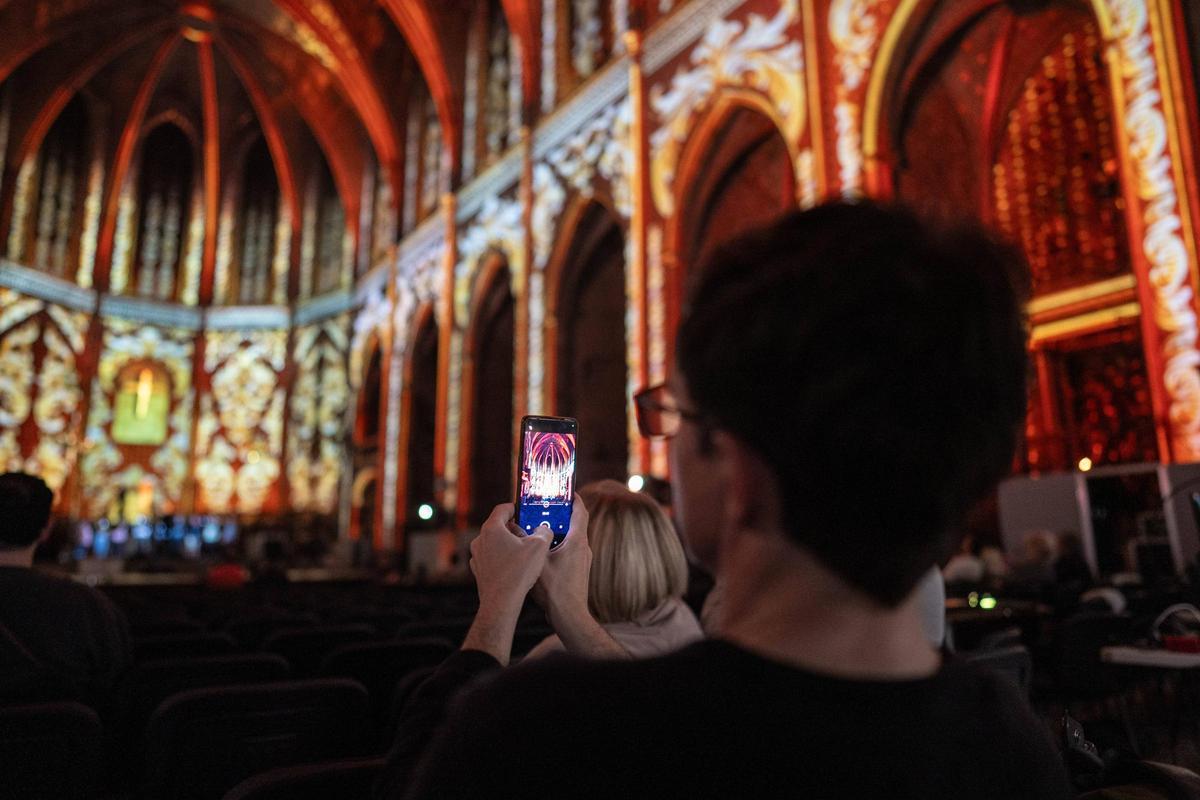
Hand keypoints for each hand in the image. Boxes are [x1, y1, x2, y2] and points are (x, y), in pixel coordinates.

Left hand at [470, 502, 553, 613]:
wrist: (501, 602)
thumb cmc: (518, 573)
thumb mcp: (540, 547)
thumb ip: (544, 532)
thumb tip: (544, 530)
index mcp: (492, 529)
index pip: (502, 509)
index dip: (514, 507)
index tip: (522, 511)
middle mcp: (480, 540)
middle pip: (497, 526)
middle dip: (513, 528)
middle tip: (527, 533)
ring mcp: (477, 556)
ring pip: (493, 542)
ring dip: (507, 544)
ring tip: (523, 552)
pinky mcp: (478, 570)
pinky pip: (491, 558)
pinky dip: (501, 558)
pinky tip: (514, 567)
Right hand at [534, 495, 591, 626]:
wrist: (569, 616)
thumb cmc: (554, 590)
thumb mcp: (535, 561)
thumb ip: (525, 542)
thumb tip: (514, 528)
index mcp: (577, 540)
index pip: (579, 511)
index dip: (573, 498)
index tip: (564, 490)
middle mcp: (584, 548)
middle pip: (575, 523)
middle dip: (560, 514)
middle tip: (544, 507)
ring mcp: (583, 560)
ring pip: (571, 538)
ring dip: (557, 531)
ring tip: (538, 529)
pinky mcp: (579, 570)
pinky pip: (570, 550)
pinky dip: (558, 545)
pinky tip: (541, 552)